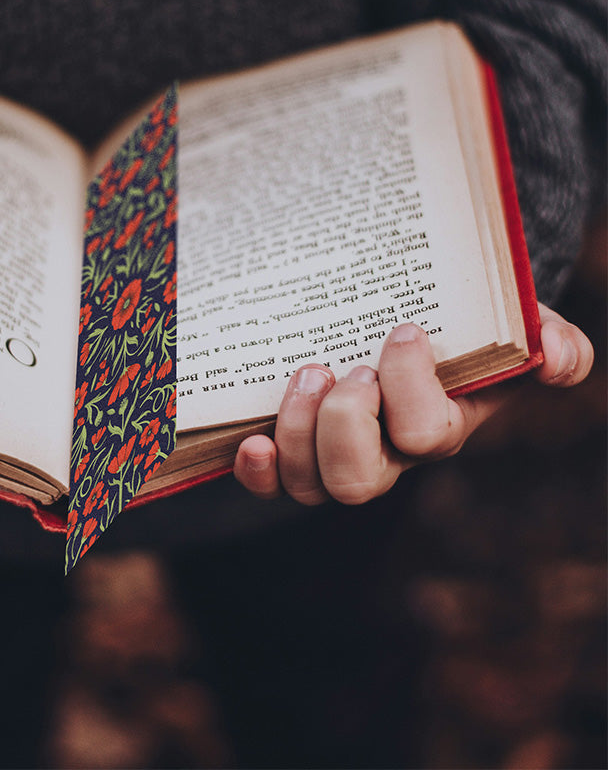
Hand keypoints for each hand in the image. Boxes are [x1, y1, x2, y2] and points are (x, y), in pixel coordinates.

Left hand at [233, 303, 593, 504]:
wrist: (413, 319)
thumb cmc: (462, 326)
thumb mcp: (517, 323)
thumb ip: (551, 339)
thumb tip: (554, 356)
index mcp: (439, 426)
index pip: (425, 435)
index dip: (410, 387)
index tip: (405, 328)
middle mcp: (387, 455)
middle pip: (357, 481)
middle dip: (343, 424)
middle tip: (345, 370)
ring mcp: (336, 457)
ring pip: (309, 484)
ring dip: (297, 431)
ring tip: (306, 374)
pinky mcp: (295, 448)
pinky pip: (272, 484)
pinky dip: (257, 471)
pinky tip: (251, 441)